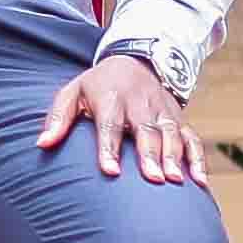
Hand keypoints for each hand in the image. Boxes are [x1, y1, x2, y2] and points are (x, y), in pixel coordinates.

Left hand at [39, 51, 210, 187]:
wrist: (136, 61)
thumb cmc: (98, 85)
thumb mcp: (72, 92)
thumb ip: (58, 118)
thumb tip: (42, 144)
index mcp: (111, 97)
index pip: (109, 125)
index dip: (110, 148)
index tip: (111, 172)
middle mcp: (140, 103)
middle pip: (146, 131)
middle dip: (150, 155)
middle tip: (153, 180)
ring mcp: (162, 110)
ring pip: (172, 134)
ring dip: (175, 157)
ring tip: (174, 181)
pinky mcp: (179, 118)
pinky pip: (192, 137)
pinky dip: (198, 158)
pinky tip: (199, 181)